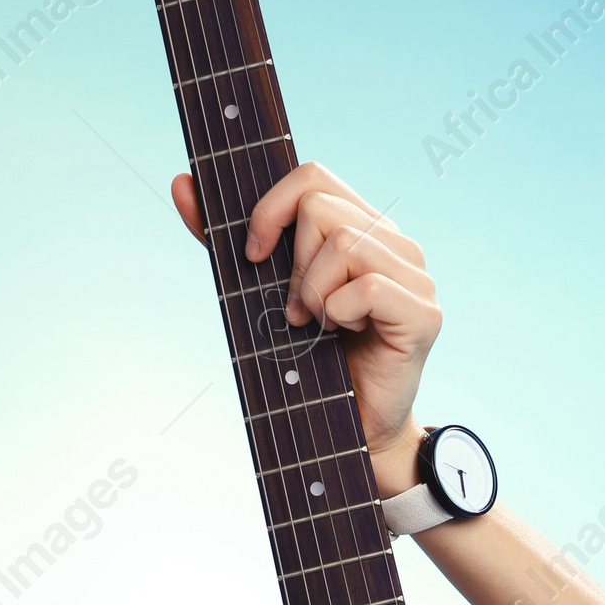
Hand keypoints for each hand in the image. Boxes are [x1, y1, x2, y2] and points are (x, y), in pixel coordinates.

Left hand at [172, 161, 438, 494]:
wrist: (353, 428)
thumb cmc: (312, 360)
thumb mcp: (261, 290)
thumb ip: (225, 241)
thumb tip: (181, 183)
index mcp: (365, 228)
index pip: (314, 176)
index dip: (272, 207)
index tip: (253, 255)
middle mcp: (397, 244)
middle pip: (322, 206)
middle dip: (293, 262)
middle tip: (296, 310)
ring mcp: (416, 277)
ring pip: (344, 244)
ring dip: (314, 292)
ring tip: (319, 325)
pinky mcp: (423, 313)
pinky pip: (366, 287)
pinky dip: (340, 313)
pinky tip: (345, 334)